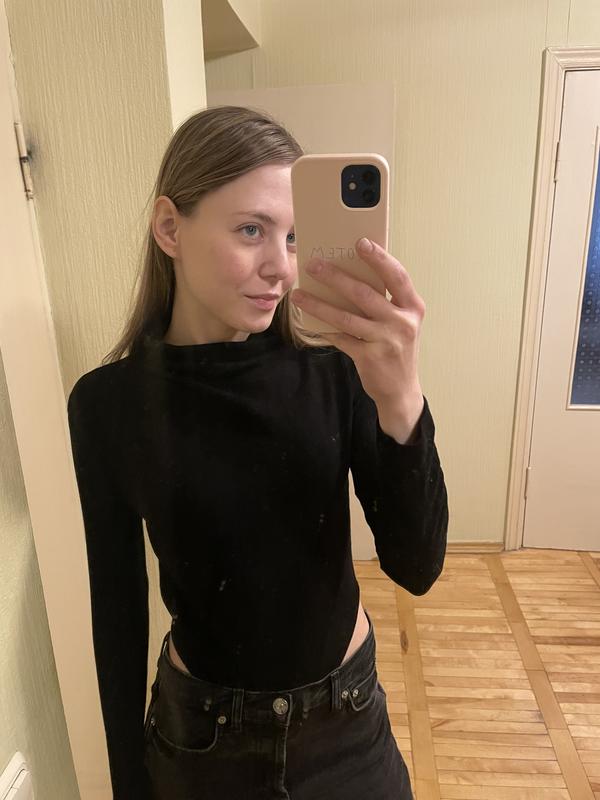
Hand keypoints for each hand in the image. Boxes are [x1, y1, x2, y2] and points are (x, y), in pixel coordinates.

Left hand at [290, 237, 425, 434]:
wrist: (401, 390)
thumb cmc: (396, 347)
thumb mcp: (400, 322)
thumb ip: (385, 301)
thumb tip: (349, 274)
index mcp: (413, 307)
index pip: (397, 276)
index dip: (379, 258)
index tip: (360, 242)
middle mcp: (402, 322)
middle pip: (365, 293)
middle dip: (335, 277)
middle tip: (313, 265)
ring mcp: (386, 341)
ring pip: (346, 316)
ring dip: (319, 304)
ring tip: (299, 294)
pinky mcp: (369, 357)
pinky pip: (341, 338)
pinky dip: (324, 329)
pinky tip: (308, 322)